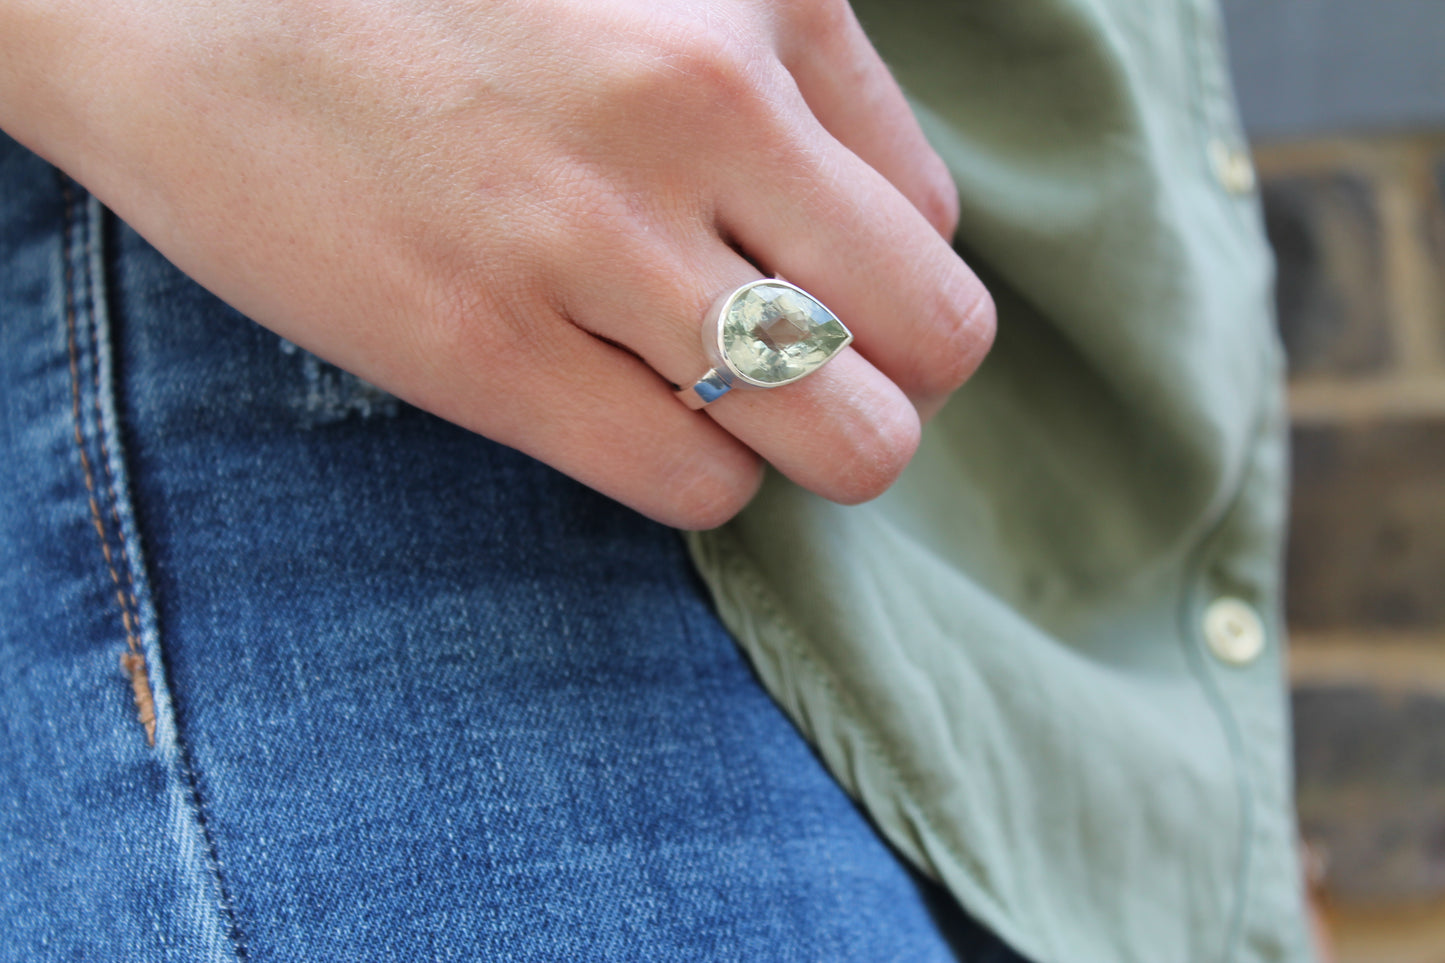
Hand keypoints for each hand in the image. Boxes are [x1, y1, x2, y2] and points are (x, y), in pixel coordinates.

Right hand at [1, 0, 993, 527]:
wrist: (179, 4)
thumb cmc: (434, 4)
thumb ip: (779, 80)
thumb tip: (875, 233)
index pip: (931, 218)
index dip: (874, 273)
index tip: (792, 277)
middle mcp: (705, 105)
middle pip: (937, 337)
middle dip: (887, 381)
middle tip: (804, 372)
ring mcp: (597, 235)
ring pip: (846, 438)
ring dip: (806, 448)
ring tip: (727, 407)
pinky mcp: (490, 351)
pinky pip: (700, 486)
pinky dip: (695, 479)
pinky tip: (628, 419)